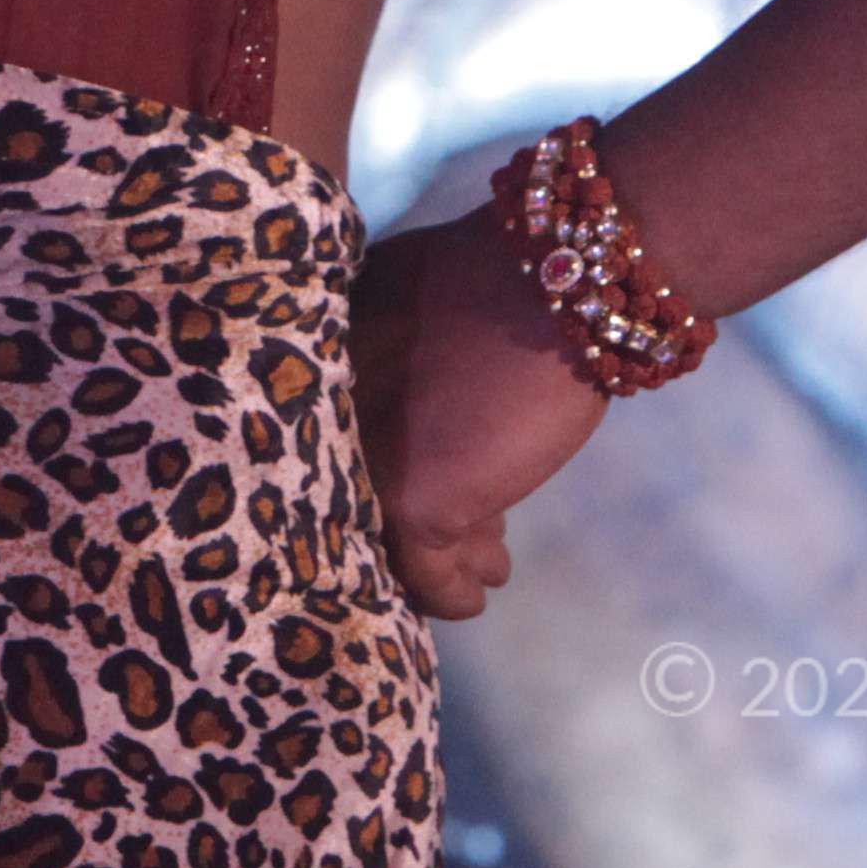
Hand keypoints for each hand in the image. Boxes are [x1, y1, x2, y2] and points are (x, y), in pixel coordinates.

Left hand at [351, 210, 606, 620]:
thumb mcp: (404, 301)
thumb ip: (381, 350)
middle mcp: (322, 419)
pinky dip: (454, 591)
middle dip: (406, 521)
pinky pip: (428, 573)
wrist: (555, 282)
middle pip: (354, 501)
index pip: (323, 451)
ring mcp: (365, 464)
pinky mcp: (416, 504)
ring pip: (391, 542)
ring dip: (442, 556)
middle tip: (455, 540)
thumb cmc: (493, 276)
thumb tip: (393, 396)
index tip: (412, 491)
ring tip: (485, 558)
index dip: (371, 477)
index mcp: (311, 361)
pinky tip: (479, 590)